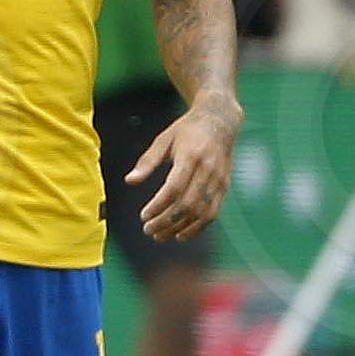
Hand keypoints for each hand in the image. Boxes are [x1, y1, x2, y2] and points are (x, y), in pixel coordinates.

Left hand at [124, 95, 239, 242]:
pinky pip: (213, 213)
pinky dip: (197, 228)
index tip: (143, 216)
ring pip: (201, 212)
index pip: (174, 188)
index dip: (158, 205)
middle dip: (166, 221)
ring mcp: (219, 179)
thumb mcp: (164, 139)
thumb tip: (129, 181)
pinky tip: (181, 235)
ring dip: (180, 228)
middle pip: (187, 204)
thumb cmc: (187, 130)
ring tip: (161, 235)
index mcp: (191, 155)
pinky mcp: (225, 186)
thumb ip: (147, 161)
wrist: (220, 120)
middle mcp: (208, 169)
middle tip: (148, 230)